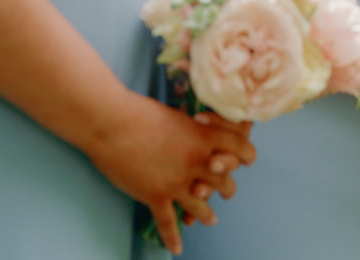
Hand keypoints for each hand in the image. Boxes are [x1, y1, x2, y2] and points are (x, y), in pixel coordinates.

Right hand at [85, 96, 255, 254]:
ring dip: (207, 214)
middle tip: (225, 193)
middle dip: (227, 189)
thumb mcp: (176, 116)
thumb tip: (197, 132)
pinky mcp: (156, 196)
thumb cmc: (140, 112)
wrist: (111, 124)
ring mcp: (178, 182)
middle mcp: (197, 161)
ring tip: (211, 219)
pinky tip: (177, 248)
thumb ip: (191, 130)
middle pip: (225, 181)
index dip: (246, 155)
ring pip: (202, 206)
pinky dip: (173, 238)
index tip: (247, 160)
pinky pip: (169, 223)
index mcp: (204, 137)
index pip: (240, 148)